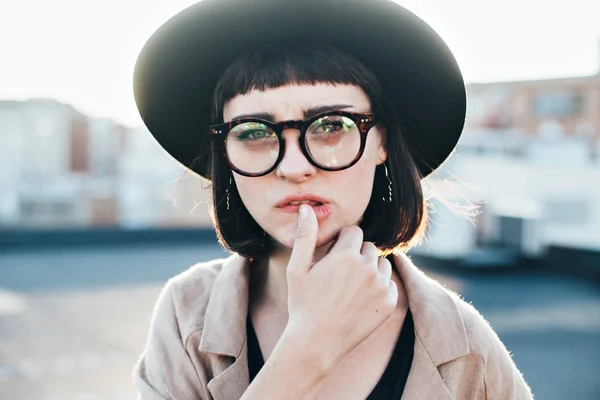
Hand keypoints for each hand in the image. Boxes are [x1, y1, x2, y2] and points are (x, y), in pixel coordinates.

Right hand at [284, 204, 397, 370]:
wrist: (315, 343)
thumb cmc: (302, 304)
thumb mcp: (297, 268)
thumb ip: (305, 235)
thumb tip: (307, 208)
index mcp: (346, 256)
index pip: (354, 232)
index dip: (342, 242)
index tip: (332, 256)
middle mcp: (368, 268)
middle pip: (368, 246)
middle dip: (356, 254)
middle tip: (339, 274)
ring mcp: (381, 287)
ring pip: (381, 264)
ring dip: (369, 269)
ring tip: (349, 287)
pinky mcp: (389, 303)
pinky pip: (389, 284)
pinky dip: (378, 288)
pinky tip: (360, 299)